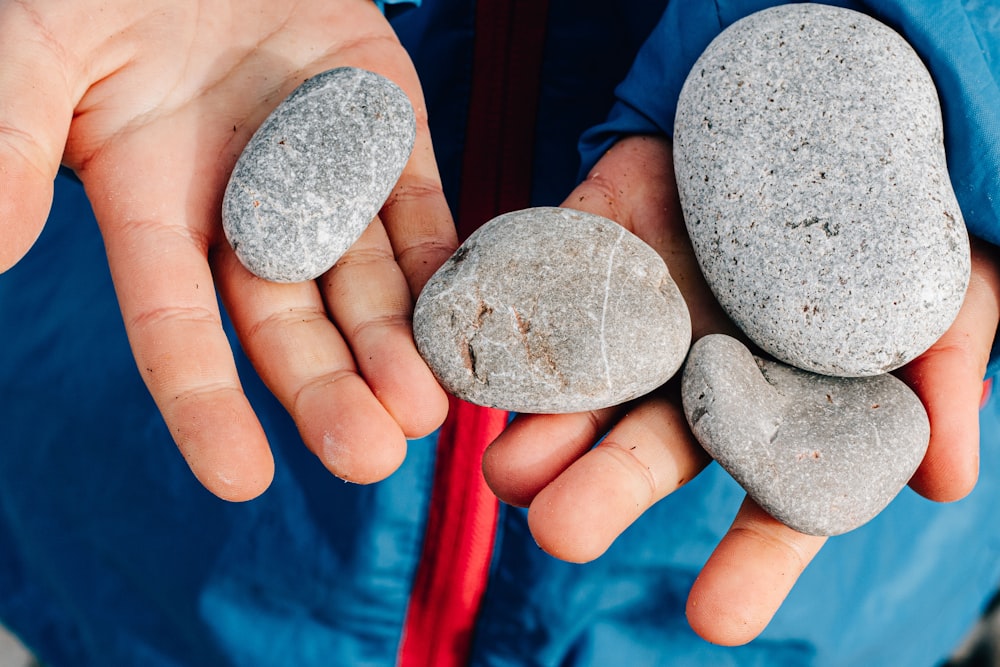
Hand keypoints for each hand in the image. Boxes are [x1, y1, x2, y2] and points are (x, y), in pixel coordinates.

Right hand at [0, 0, 453, 499]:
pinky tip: (463, 320)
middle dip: (328, 391)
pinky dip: (441, 263)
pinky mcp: (386, 132)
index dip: (206, 404)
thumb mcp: (39, 55)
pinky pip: (419, 208)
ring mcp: (323, 173)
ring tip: (425, 412)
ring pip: (364, 281)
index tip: (242, 477)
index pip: (178, 329)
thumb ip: (9, 147)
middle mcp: (246, 210)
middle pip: (290, 323)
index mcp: (155, 208)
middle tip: (371, 456)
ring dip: (397, 346)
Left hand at [482, 134, 999, 644]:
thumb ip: (941, 376)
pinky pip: (545, 277)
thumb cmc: (894, 225)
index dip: (748, 563)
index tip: (716, 620)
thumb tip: (949, 485)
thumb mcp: (940, 294)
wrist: (825, 113)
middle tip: (561, 532)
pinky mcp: (592, 244)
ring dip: (542, 426)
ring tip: (506, 470)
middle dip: (606, 490)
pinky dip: (511, 312)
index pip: (767, 502)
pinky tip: (474, 351)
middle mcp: (695, 375)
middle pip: (646, 448)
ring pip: (583, 382)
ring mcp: (638, 312)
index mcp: (776, 409)